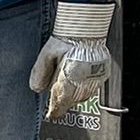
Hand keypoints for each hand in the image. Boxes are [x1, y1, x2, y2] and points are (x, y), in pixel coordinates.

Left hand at [30, 0, 113, 118]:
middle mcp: (83, 83)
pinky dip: (84, 86)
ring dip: (73, 94)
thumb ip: (40, 73)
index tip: (50, 114)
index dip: (54, 111)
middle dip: (62, 99)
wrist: (87, 25)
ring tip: (67, 83)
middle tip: (56, 96)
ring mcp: (95, 79)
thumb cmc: (68, 36)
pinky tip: (78, 78)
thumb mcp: (46, 54)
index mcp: (68, 80)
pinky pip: (92, 87)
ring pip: (82, 96)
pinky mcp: (103, 74)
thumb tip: (36, 88)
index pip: (60, 104)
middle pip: (71, 101)